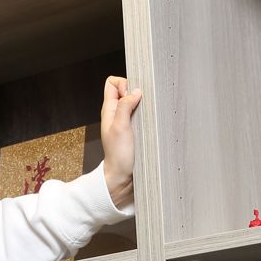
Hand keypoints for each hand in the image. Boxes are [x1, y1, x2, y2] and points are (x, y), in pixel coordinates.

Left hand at [100, 75, 143, 208]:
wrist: (122, 177)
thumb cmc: (118, 156)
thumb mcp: (120, 127)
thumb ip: (125, 106)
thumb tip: (135, 91)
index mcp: (109, 109)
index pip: (112, 83)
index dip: (123, 83)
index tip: (131, 96)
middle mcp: (117, 113)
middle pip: (126, 89)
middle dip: (136, 91)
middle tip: (141, 106)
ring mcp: (126, 121)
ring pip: (135, 102)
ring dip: (143, 104)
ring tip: (147, 115)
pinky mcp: (135, 130)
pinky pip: (141, 114)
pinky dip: (146, 114)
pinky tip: (150, 123)